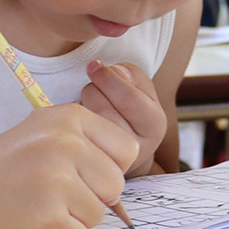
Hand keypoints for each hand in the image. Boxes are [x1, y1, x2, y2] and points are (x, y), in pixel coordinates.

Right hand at [0, 104, 138, 228]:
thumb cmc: (10, 164)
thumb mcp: (50, 130)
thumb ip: (92, 144)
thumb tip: (125, 178)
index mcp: (72, 117)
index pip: (127, 150)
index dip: (110, 167)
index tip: (84, 172)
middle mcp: (67, 144)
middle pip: (116, 185)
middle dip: (94, 196)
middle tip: (56, 192)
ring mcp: (56, 182)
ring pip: (98, 215)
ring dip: (74, 218)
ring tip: (40, 204)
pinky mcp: (47, 218)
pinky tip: (33, 221)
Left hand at [82, 61, 167, 176]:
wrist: (126, 153)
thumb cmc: (132, 113)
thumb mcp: (142, 91)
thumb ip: (132, 75)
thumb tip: (113, 71)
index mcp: (154, 124)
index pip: (128, 97)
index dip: (108, 78)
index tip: (93, 65)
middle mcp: (137, 147)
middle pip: (103, 108)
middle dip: (93, 90)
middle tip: (93, 87)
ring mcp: (112, 160)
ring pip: (87, 121)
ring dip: (82, 104)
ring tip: (89, 103)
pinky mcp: (92, 163)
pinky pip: (75, 133)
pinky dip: (73, 120)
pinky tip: (81, 120)